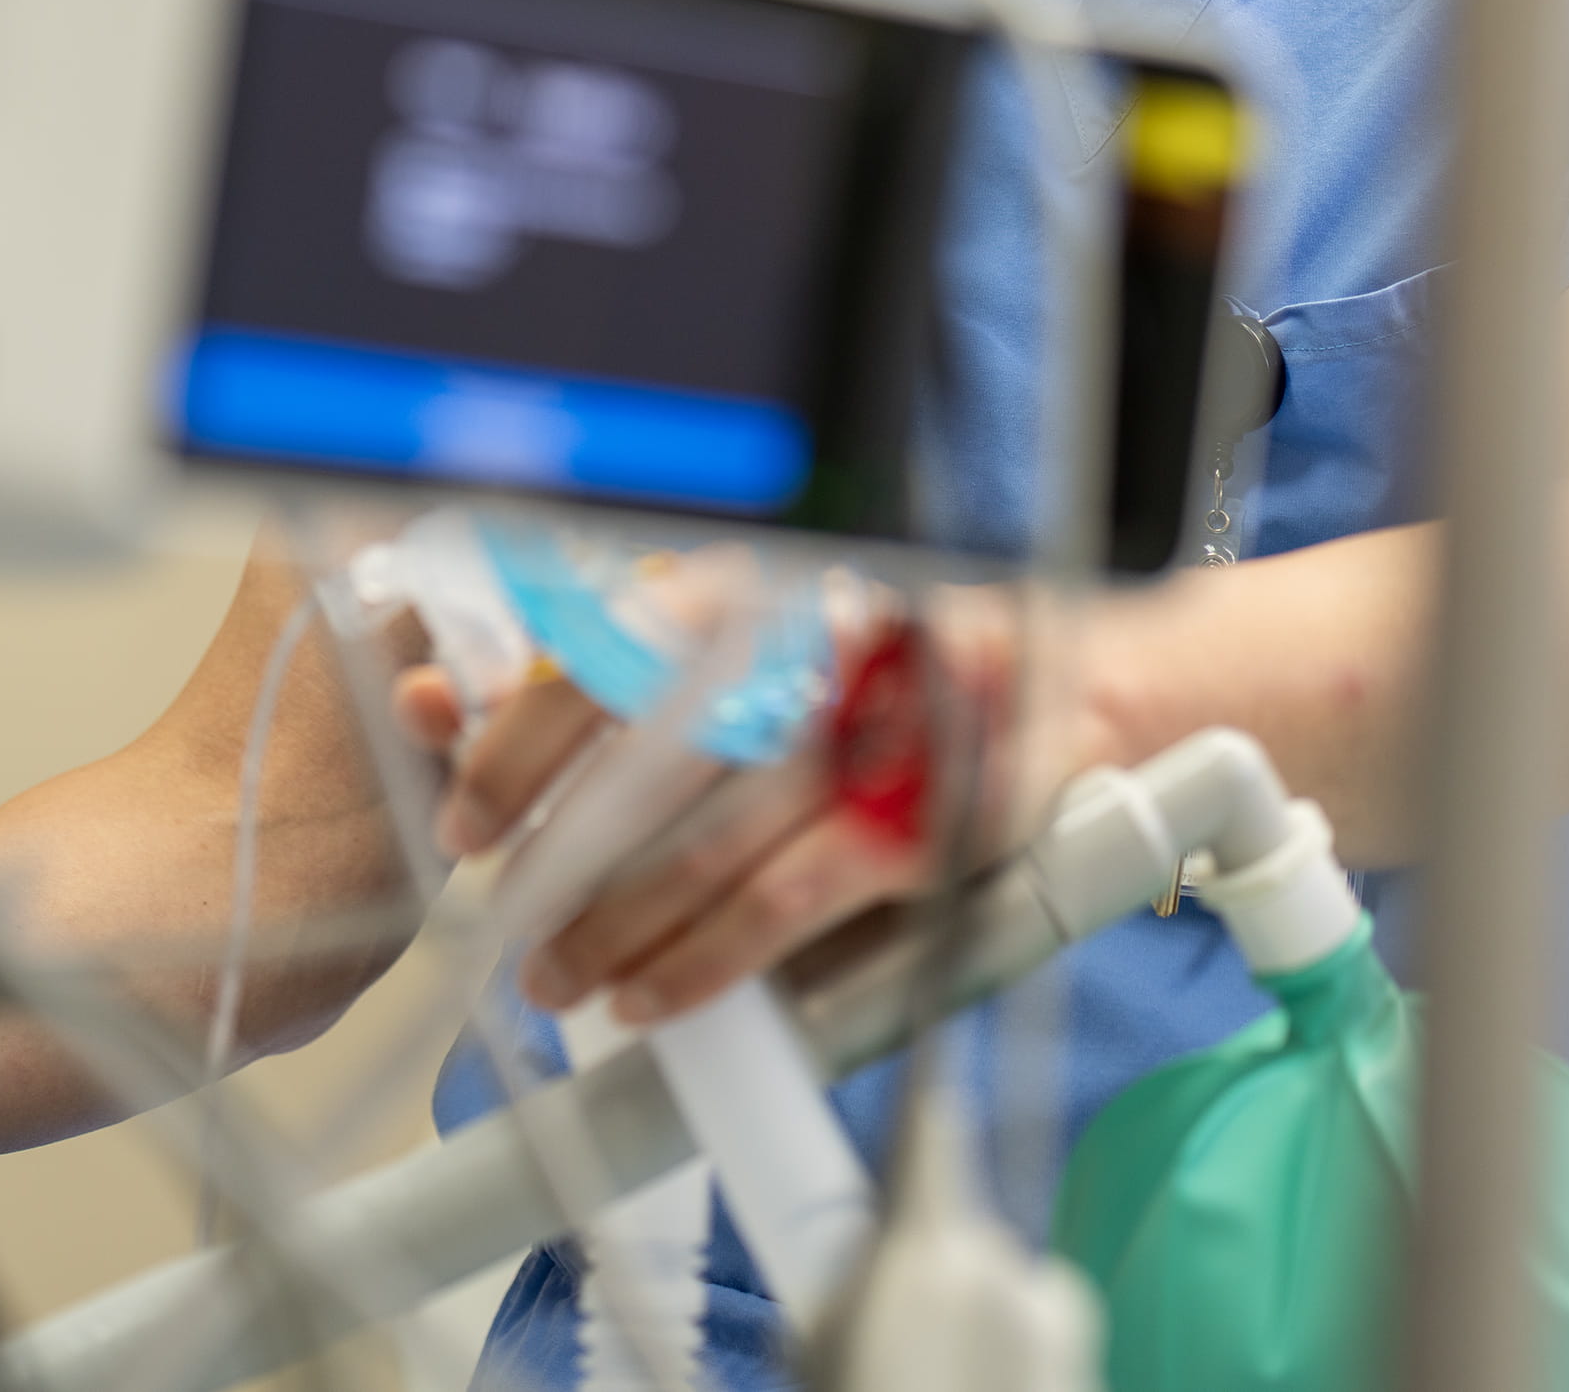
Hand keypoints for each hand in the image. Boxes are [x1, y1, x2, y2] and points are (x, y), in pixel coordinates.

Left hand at [395, 576, 1072, 1024]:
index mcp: (774, 573)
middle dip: (556, 848)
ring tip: (556, 975)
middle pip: (644, 751)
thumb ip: (671, 665)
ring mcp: (876, 729)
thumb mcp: (799, 630)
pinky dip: (702, 960)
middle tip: (502, 912)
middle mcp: (819, 635)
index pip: (615, 640)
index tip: (466, 808)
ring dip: (612, 925)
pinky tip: (648, 995)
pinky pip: (782, 904)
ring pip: (702, 842)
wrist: (1102, 685)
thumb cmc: (912, 663)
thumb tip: (495, 712)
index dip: (523, 733)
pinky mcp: (925, 821)